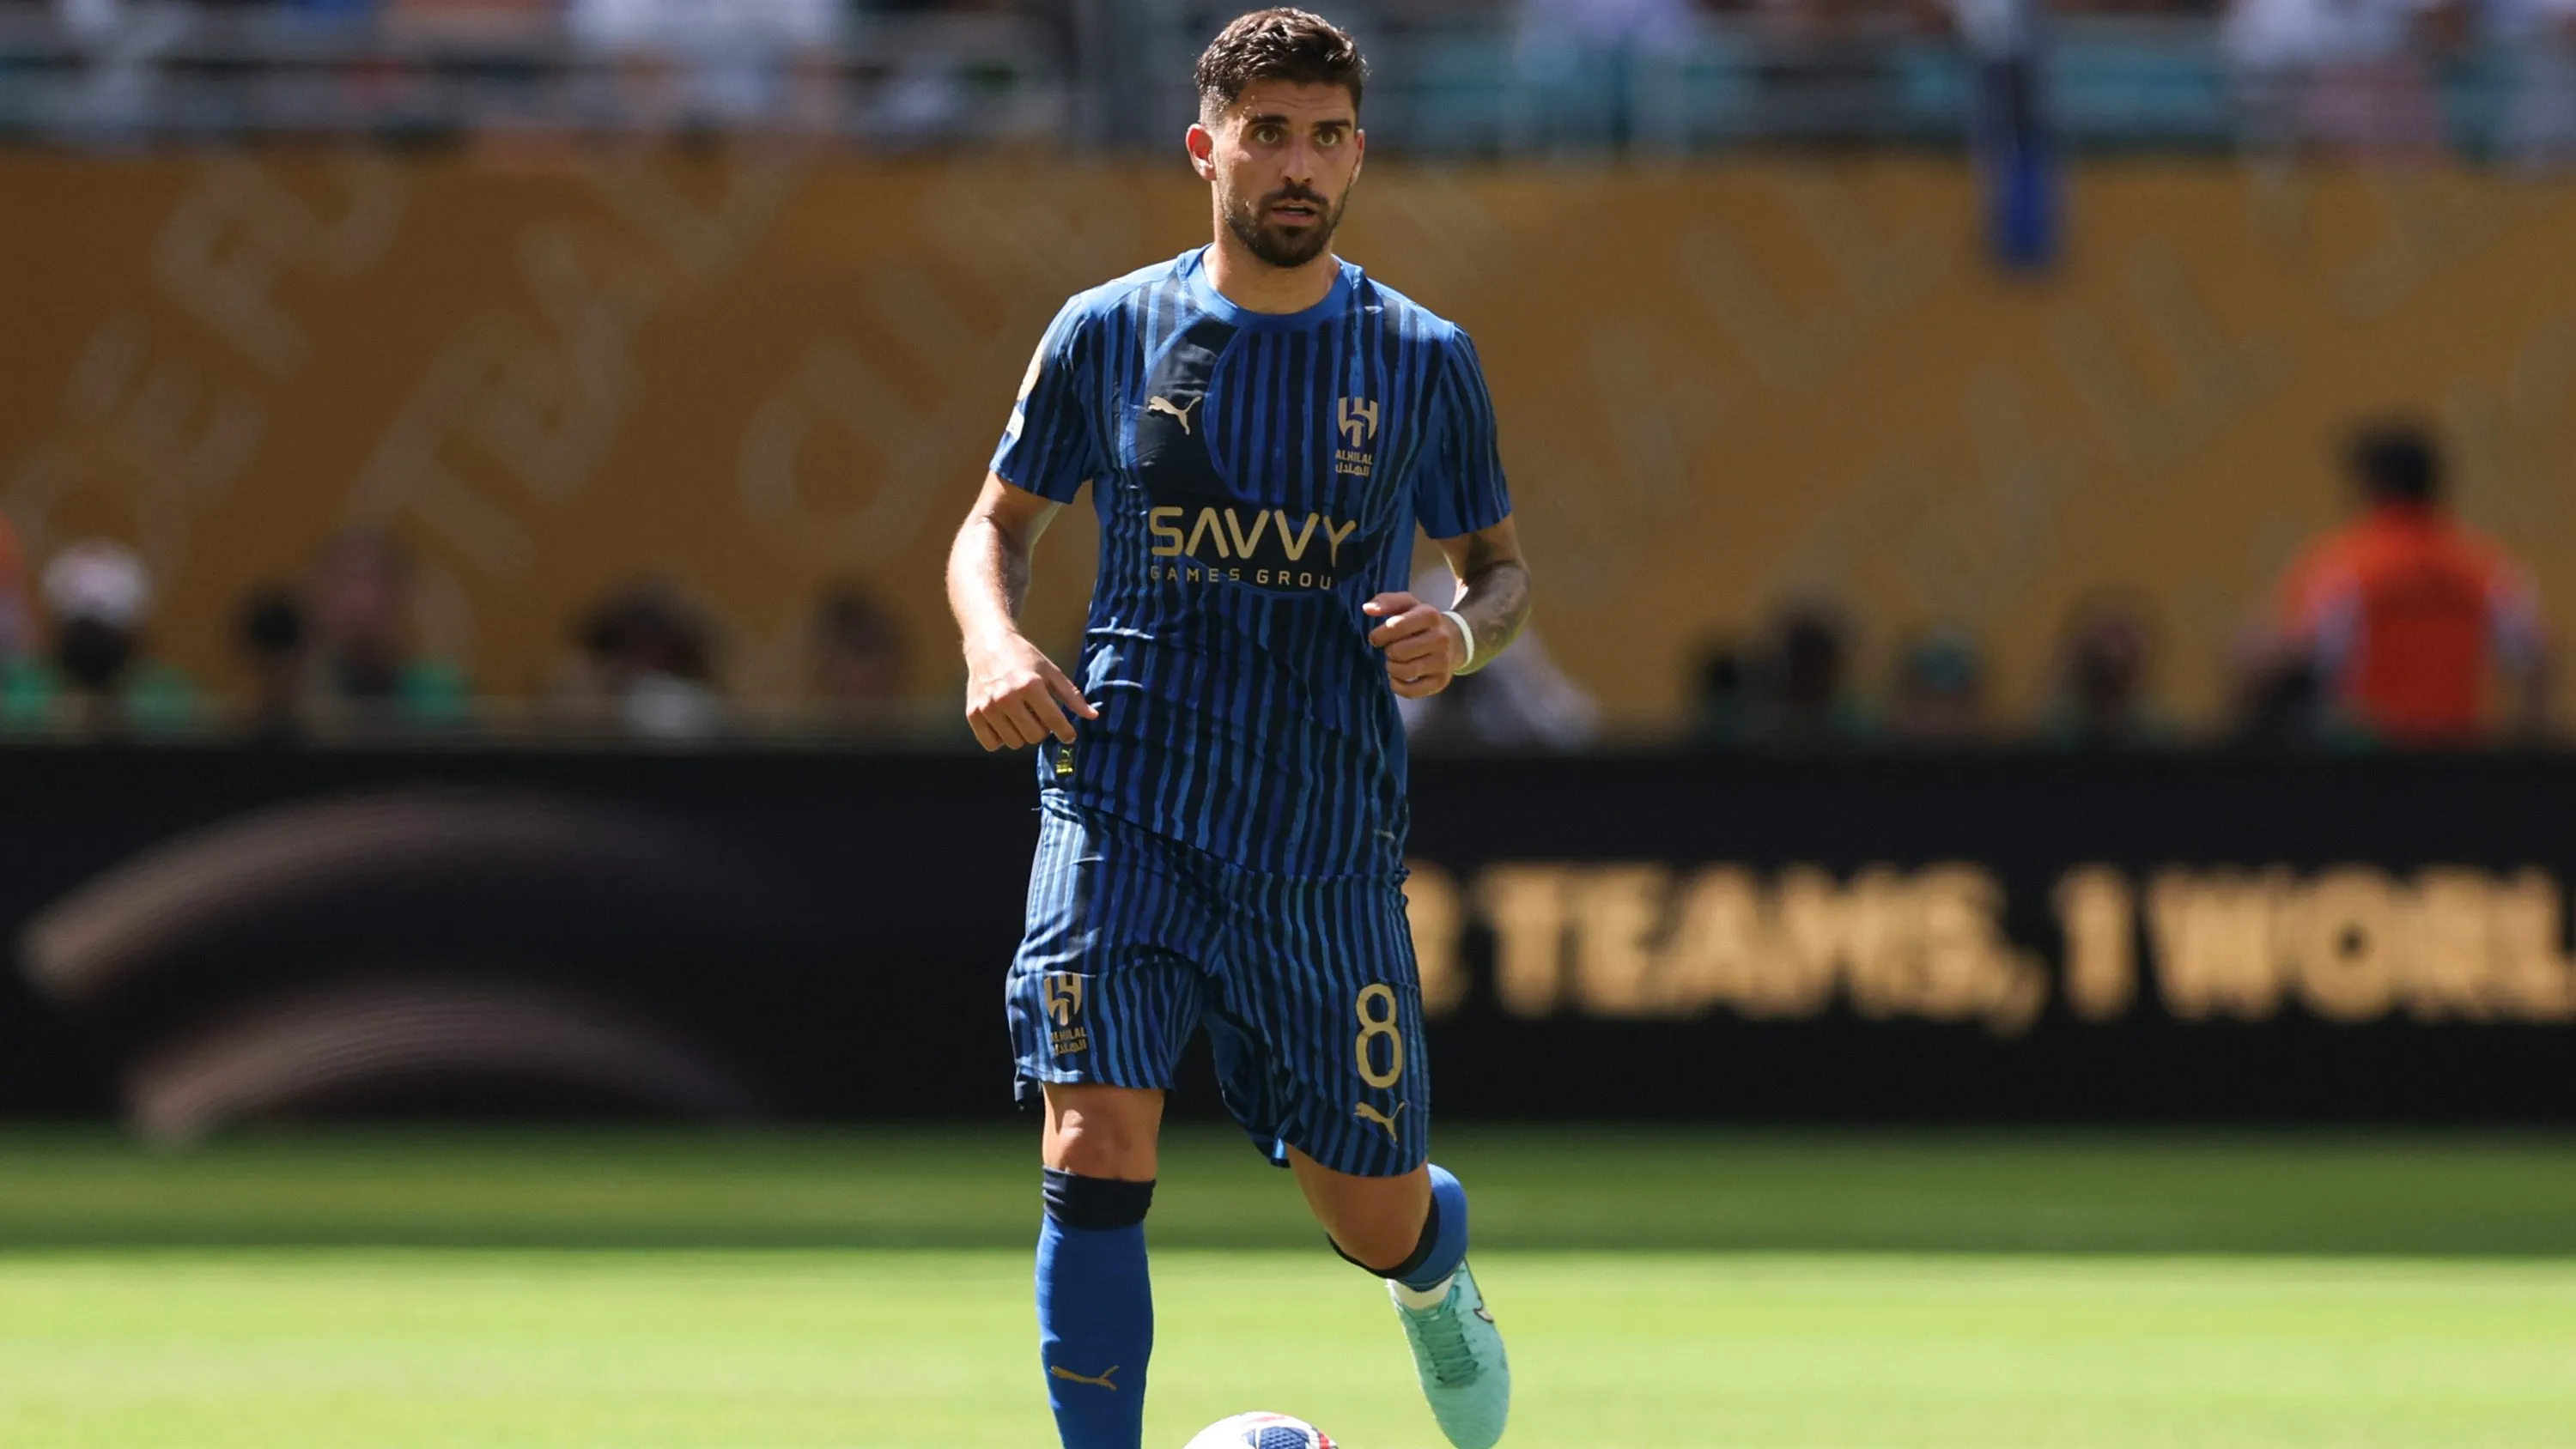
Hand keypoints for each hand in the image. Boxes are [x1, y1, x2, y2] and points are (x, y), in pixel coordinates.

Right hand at [964, 631, 1096, 750]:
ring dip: (1021, 734)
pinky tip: (1004, 722)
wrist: (988, 644)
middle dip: (1041, 730)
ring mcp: (988, 707)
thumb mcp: (1051, 671)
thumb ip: (1071, 695)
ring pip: (1014, 743)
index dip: (1066, 732)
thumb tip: (1093, 716)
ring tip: (1020, 716)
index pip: (1054, 722)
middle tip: (1038, 716)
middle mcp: (1007, 697)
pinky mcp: (973, 713)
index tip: (1069, 736)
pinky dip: (1000, 738)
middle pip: (1034, 736)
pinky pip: (992, 744)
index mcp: (1030, 685)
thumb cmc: (1024, 657)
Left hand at [1364, 592, 1466, 698]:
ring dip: (1392, 668)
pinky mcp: (1441, 681)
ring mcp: (1442, 661)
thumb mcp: (1408, 605)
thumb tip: (1367, 609)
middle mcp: (1440, 638)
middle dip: (1389, 651)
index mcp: (1429, 615)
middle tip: (1392, 649)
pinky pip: (1411, 691)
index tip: (1377, 637)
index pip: (1395, 626)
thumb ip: (1387, 601)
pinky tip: (1398, 677)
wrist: (1456, 640)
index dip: (1379, 635)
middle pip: (1398, 651)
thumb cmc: (1422, 622)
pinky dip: (1397, 686)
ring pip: (1404, 671)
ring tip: (1396, 661)